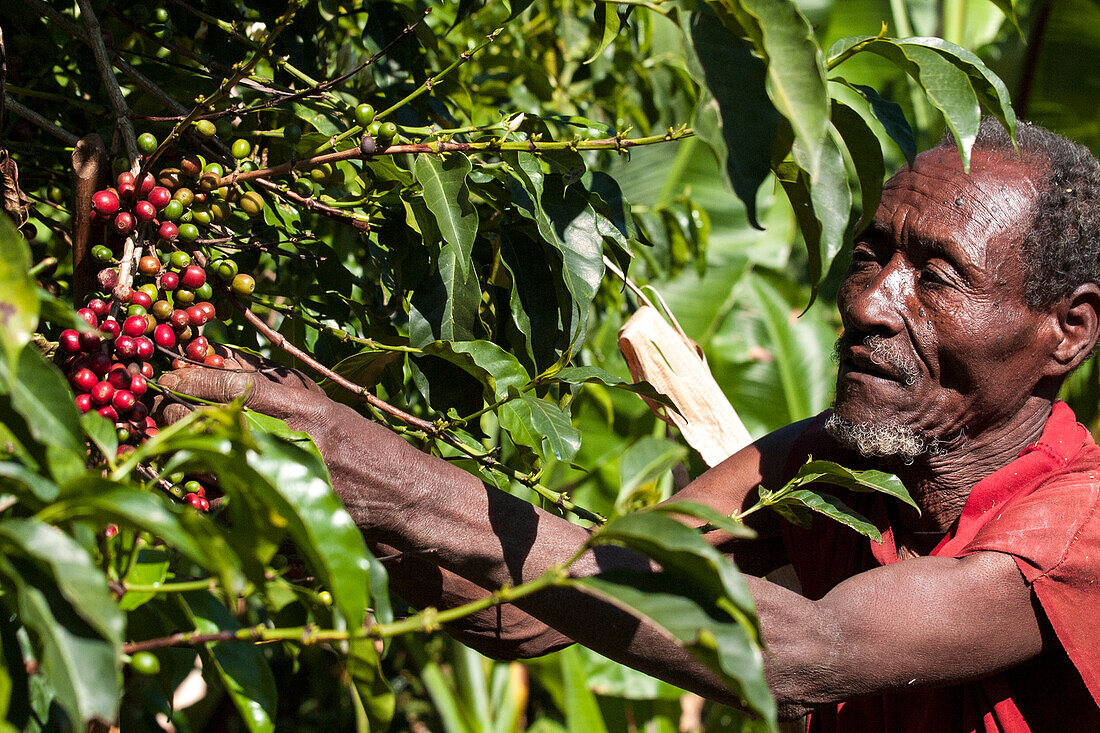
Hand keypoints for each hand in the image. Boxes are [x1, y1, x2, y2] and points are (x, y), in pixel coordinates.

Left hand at [154, 348, 409, 534]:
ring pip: (201, 463)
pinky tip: (188, 480)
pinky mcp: (273, 514)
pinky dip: (194, 490)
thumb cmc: (361, 444)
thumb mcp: (322, 403)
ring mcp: (277, 481)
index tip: (167, 376)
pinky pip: (216, 503)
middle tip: (156, 408)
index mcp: (301, 407)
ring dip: (175, 451)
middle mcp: (286, 441)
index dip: (189, 379)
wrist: (399, 498)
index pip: (229, 384)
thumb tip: (217, 356)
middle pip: (205, 422)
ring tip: (165, 440)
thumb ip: (273, 381)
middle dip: (171, 414)